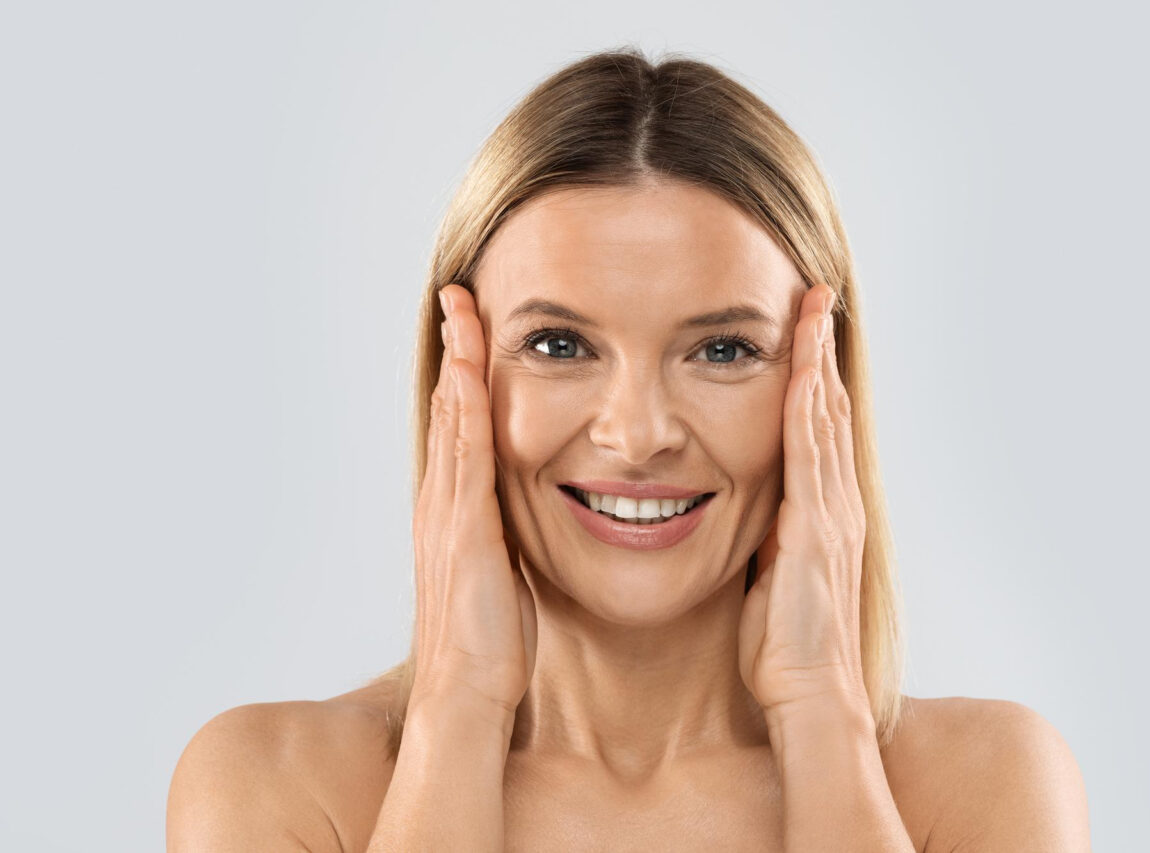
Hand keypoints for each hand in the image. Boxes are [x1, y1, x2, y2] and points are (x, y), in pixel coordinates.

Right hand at [408, 283, 536, 718]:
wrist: (468, 694)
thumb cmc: (492, 646)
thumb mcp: (503, 579)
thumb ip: (508, 542)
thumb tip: (529, 523)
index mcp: (456, 513)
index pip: (459, 428)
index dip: (463, 377)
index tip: (473, 333)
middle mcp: (444, 503)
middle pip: (447, 409)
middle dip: (454, 350)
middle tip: (457, 297)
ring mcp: (448, 512)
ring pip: (451, 419)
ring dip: (455, 360)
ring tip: (459, 310)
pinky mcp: (464, 529)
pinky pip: (465, 454)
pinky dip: (463, 406)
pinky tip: (467, 369)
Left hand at [738, 282, 869, 716]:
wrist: (809, 699)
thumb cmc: (784, 652)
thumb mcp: (770, 581)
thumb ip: (766, 541)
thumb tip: (748, 516)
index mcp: (820, 517)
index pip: (817, 431)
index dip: (813, 378)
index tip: (803, 332)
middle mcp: (834, 507)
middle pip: (830, 412)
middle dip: (822, 352)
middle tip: (817, 296)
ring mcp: (831, 516)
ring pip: (827, 422)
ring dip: (820, 363)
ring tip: (815, 310)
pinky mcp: (816, 532)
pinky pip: (812, 457)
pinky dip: (812, 410)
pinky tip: (806, 372)